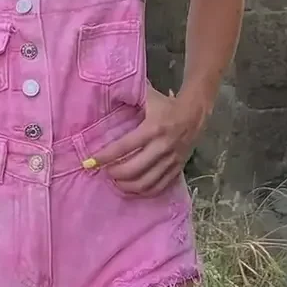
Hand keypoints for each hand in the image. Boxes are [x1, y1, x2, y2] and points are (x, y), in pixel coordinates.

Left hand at [88, 88, 208, 196]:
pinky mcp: (177, 168)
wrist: (195, 112)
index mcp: (153, 128)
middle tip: (104, 172)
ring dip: (127, 186)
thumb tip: (104, 93)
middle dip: (115, 174)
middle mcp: (162, 146)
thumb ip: (128, 97)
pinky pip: (159, 187)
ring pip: (146, 183)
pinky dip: (143, 192)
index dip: (105, 156)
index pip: (124, 146)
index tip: (91, 161)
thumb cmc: (166, 104)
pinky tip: (131, 190)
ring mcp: (171, 160)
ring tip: (115, 182)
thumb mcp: (148, 97)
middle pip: (134, 169)